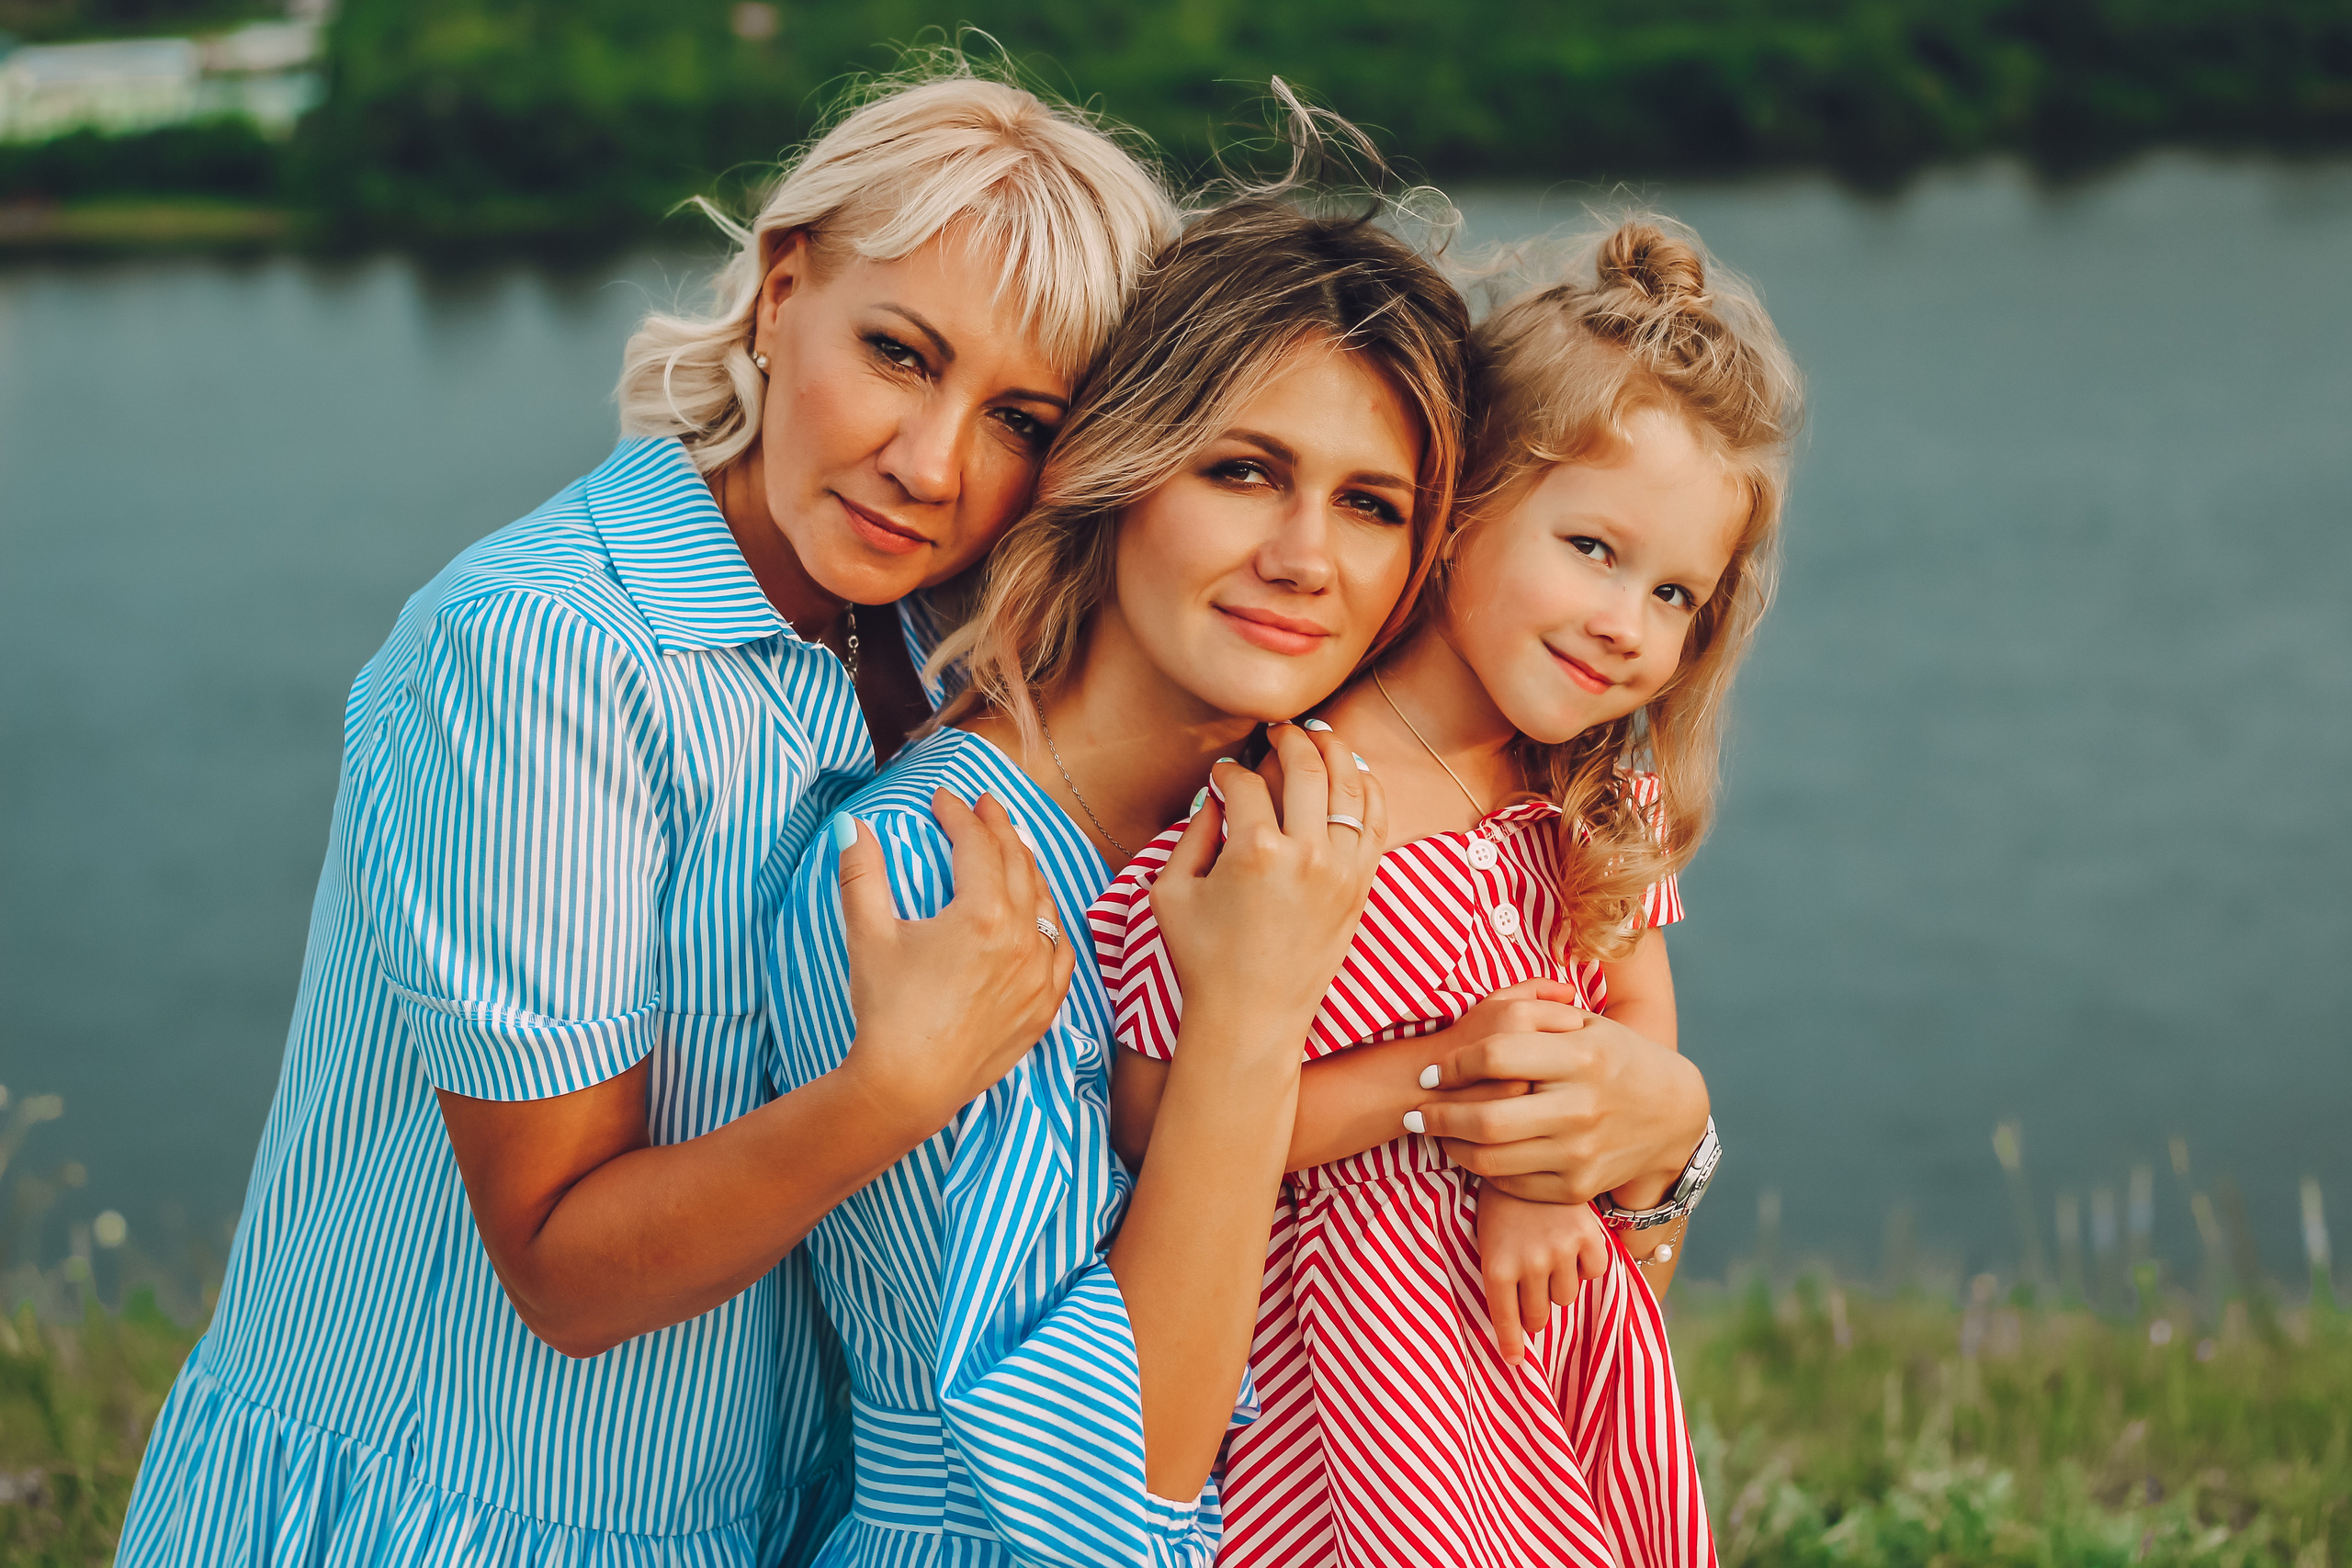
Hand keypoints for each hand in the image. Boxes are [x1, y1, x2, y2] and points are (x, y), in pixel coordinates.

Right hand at [834, 790, 1075, 1133]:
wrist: (907, 1086)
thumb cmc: (887, 1011)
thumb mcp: (869, 935)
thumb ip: (861, 873)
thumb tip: (848, 825)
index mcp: (983, 913)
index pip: (977, 845)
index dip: (958, 815)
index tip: (942, 799)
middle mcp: (1023, 938)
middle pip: (1018, 863)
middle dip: (999, 828)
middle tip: (983, 807)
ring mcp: (1039, 974)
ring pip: (1046, 902)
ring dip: (1029, 867)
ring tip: (1013, 847)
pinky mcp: (1044, 1006)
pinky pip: (1061, 950)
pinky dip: (1051, 922)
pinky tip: (1042, 914)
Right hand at [1148, 722, 1386, 1047]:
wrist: (1251, 1019)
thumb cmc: (1202, 959)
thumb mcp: (1171, 891)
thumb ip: (1191, 834)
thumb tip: (1217, 796)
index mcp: (1254, 851)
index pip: (1246, 784)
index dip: (1229, 773)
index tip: (1222, 776)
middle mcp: (1306, 854)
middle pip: (1307, 767)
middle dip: (1290, 739)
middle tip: (1277, 731)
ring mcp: (1342, 870)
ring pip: (1351, 786)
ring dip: (1336, 752)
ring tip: (1320, 737)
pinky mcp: (1361, 888)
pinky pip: (1376, 823)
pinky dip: (1368, 790)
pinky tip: (1354, 775)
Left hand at [1412, 984, 1707, 1206]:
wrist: (1672, 1112)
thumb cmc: (1617, 1057)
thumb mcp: (1587, 1024)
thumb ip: (1533, 1016)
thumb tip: (1470, 1018)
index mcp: (1580, 1057)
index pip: (1496, 1057)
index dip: (1453, 1064)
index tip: (1433, 1071)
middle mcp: (1580, 1107)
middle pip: (1485, 1118)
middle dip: (1437, 1116)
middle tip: (1414, 1112)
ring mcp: (1580, 1152)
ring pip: (1492, 1159)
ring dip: (1450, 1147)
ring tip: (1433, 1133)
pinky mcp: (1578, 1187)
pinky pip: (1513, 1184)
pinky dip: (1482, 1169)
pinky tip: (1468, 1153)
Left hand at [1477, 1186, 1610, 1365]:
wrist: (1522, 1151)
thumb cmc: (1500, 1199)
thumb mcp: (1487, 1238)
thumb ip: (1499, 1278)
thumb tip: (1515, 1328)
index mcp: (1495, 1265)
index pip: (1505, 1321)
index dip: (1509, 1345)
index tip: (1513, 1361)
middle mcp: (1528, 1263)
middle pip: (1538, 1317)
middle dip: (1533, 1312)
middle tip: (1532, 1292)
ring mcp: (1560, 1250)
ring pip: (1567, 1297)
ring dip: (1558, 1284)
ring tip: (1549, 1255)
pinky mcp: (1588, 1236)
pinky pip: (1594, 1272)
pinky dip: (1586, 1263)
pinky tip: (1572, 1243)